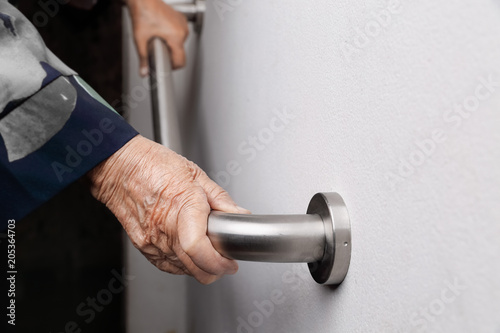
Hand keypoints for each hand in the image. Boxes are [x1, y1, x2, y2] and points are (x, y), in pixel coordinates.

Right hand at [87, 135, 249, 283]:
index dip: (219, 262)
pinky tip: (189, 254)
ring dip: (199, 268)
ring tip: (208, 252)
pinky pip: (166, 265)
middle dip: (215, 270)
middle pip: (194, 267)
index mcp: (183, 206)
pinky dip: (182, 265)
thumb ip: (219, 198)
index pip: (199, 249)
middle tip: (225, 260)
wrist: (118, 167)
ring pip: (183, 270)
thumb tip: (239, 214)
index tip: (230, 262)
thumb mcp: (195, 173)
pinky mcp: (142, 245)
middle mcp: (165, 227)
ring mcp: (151, 239)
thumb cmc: (152, 164)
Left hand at [126, 0, 188, 74]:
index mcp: (176, 36)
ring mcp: (183, 24)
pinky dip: (172, 37)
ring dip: (170, 45)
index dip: (172, 67)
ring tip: (159, 37)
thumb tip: (144, 72)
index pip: (181, 61)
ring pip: (180, 44)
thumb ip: (143, 58)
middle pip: (180, 53)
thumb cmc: (143, 13)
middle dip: (169, 54)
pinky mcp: (182, 20)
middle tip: (156, 47)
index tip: (165, 65)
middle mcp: (183, 30)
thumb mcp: (140, 40)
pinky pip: (180, 35)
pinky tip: (162, 31)